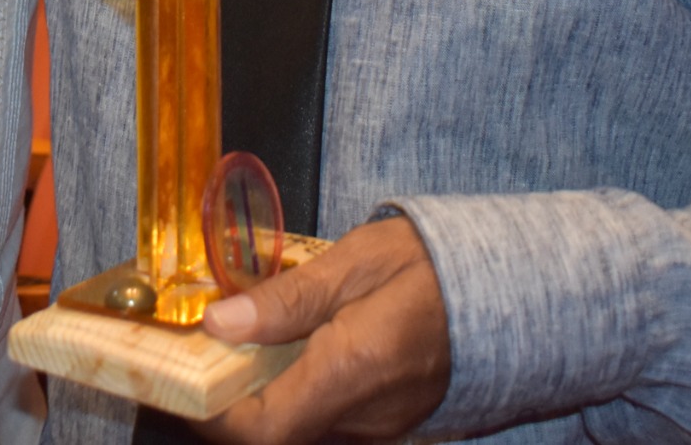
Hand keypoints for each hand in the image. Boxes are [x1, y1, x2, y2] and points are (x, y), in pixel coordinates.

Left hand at [191, 215, 449, 442]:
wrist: (510, 289)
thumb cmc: (436, 267)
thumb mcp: (355, 263)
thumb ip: (286, 298)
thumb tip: (220, 323)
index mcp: (350, 373)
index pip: (259, 429)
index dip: (208, 412)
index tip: (180, 375)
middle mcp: (362, 415)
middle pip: (273, 433)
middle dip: (229, 398)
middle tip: (206, 348)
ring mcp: (378, 425)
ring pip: (297, 428)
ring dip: (262, 393)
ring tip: (245, 340)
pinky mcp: (387, 421)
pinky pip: (325, 419)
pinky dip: (296, 392)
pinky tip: (290, 350)